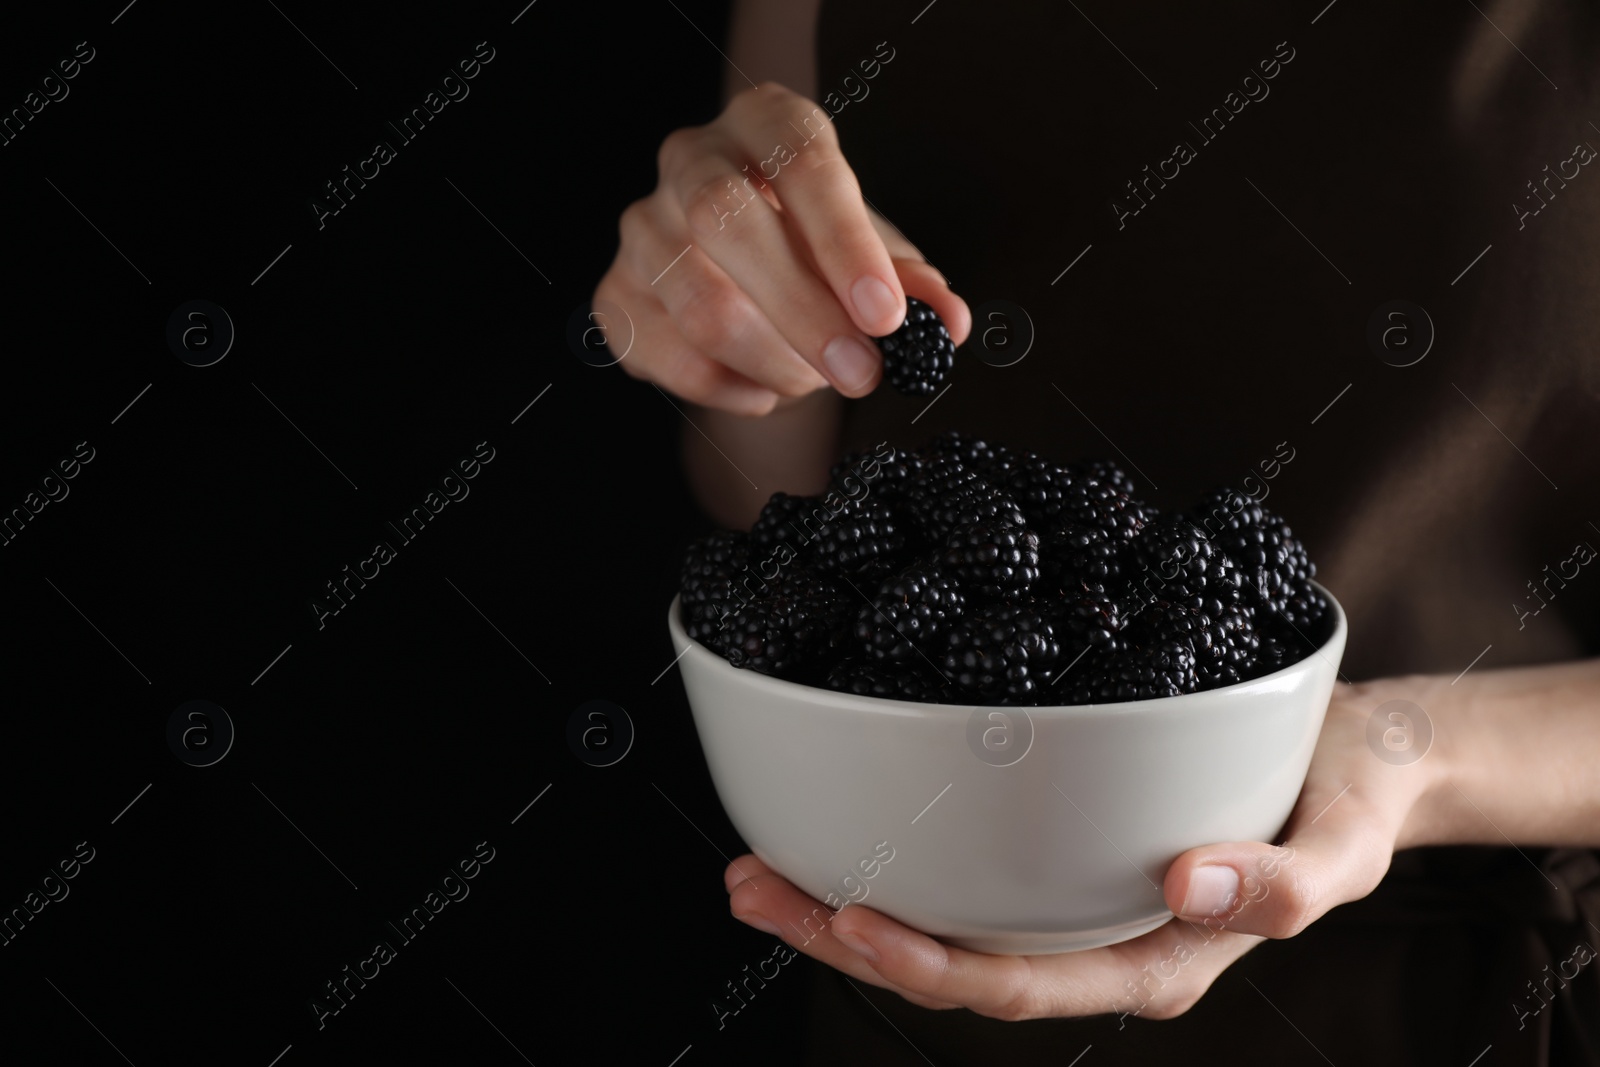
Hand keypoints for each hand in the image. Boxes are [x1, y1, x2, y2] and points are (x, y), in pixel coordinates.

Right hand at [594, 81, 970, 414]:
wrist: (749, 271)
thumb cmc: (816, 246)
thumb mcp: (873, 251)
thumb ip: (911, 283)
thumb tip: (947, 320)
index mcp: (763, 122)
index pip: (798, 162)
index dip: (843, 242)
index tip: (885, 315)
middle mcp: (690, 159)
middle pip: (725, 223)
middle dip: (802, 313)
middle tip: (861, 372)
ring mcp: (642, 226)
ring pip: (698, 305)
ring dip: (774, 362)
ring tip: (817, 378)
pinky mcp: (615, 294)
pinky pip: (668, 357)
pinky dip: (730, 389)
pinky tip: (765, 388)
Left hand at [725, 678, 1448, 1019]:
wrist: (1357, 760)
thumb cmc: (1349, 802)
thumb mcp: (1342, 846)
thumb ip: (1279, 884)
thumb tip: (1186, 882)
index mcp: (1153, 961)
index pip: (1019, 986)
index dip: (929, 965)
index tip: (853, 922)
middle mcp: (1097, 942)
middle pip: (951, 966)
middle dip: (843, 937)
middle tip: (752, 887)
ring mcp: (1072, 907)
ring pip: (940, 927)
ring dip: (840, 906)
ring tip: (755, 868)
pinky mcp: (1057, 860)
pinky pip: (962, 880)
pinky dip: (893, 862)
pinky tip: (835, 832)